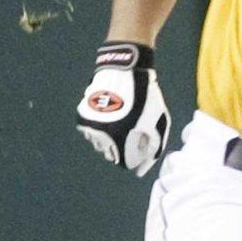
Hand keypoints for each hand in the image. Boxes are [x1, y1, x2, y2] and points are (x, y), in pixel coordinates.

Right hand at [76, 42, 170, 176]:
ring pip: (100, 145)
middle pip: (112, 155)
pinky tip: (112, 115)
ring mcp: (90, 127)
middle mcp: (101, 136)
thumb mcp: (158, 123)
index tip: (143, 145)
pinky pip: (92, 133)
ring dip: (111, 139)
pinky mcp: (83, 117)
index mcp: (120, 139)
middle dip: (124, 147)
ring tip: (123, 120)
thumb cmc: (146, 98)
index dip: (138, 157)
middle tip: (134, 129)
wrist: (124, 71)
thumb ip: (154, 147)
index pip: (126, 163)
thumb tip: (142, 169)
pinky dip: (101, 129)